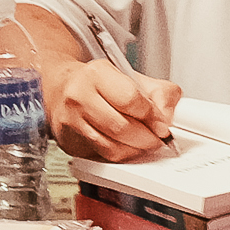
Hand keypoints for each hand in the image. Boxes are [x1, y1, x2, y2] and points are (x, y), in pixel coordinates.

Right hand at [45, 58, 181, 163]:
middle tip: (158, 138)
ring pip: (112, 146)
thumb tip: (167, 117)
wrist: (62, 88)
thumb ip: (159, 93)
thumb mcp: (132, 77)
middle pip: (122, 127)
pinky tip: (128, 147)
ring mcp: (71, 120)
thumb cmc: (98, 84)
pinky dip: (122, 155)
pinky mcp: (69, 141)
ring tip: (145, 144)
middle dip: (147, 138)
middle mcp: (79, 96)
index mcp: (97, 74)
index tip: (162, 124)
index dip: (152, 116)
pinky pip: (102, 155)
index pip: (131, 100)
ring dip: (136, 150)